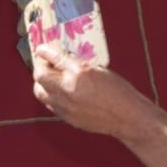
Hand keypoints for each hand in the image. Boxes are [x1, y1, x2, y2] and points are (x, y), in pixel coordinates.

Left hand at [32, 43, 149, 139]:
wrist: (126, 117)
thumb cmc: (119, 92)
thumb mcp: (100, 69)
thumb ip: (78, 65)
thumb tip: (63, 60)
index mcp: (80, 73)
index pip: (55, 58)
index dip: (45, 52)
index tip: (42, 49)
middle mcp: (69, 89)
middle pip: (40, 75)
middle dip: (40, 67)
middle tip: (45, 64)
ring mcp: (66, 105)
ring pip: (39, 92)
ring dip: (41, 83)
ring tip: (49, 79)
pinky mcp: (66, 117)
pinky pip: (49, 104)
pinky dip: (50, 96)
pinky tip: (58, 93)